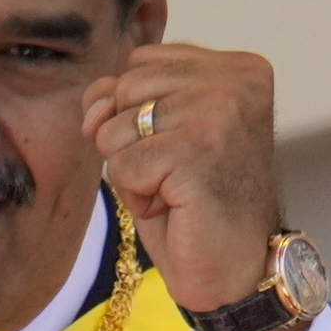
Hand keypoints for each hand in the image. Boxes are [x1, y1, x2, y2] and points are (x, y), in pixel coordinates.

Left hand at [81, 46, 295, 330]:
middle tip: (179, 173)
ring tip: (177, 189)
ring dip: (133, 170)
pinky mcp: (195, 152)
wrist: (237, 268)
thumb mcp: (159, 132)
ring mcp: (219, 113)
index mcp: (237, 67)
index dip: (138, 113)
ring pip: (116, 127)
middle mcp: (235, 81)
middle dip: (133, 141)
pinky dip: (137, 196)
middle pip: (125, 88)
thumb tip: (94, 106)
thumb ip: (123, 98)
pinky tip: (176, 206)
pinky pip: (122, 165)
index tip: (185, 149)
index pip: (140, 62)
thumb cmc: (198, 202)